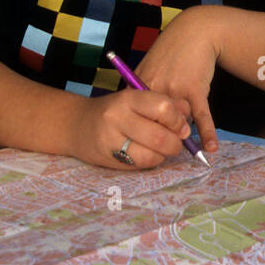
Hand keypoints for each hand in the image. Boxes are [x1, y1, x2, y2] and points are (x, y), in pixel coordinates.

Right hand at [68, 88, 191, 169]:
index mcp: (128, 98)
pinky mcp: (108, 160)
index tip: (181, 126)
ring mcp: (110, 141)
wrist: (76, 124)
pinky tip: (148, 153)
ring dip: (164, 155)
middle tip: (177, 142)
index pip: (163, 108)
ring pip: (151, 156)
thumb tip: (187, 117)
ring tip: (163, 149)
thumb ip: (164, 104)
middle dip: (175, 143)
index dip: (178, 120)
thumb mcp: (136, 99)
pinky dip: (150, 161)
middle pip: (160, 136)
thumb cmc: (115, 110)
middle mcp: (117, 118)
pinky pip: (139, 166)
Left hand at [135, 6, 219, 153]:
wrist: (195, 31)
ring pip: (180, 121)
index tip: (150, 141)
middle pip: (158, 123)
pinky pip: (201, 117)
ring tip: (190, 132)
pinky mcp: (195, 89)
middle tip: (171, 143)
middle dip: (168, 133)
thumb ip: (144, 90)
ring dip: (186, 127)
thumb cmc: (172, 50)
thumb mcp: (150, 67)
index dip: (147, 131)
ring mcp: (175, 89)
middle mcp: (154, 88)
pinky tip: (210, 148)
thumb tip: (143, 118)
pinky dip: (207, 133)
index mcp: (139, 84)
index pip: (138, 118)